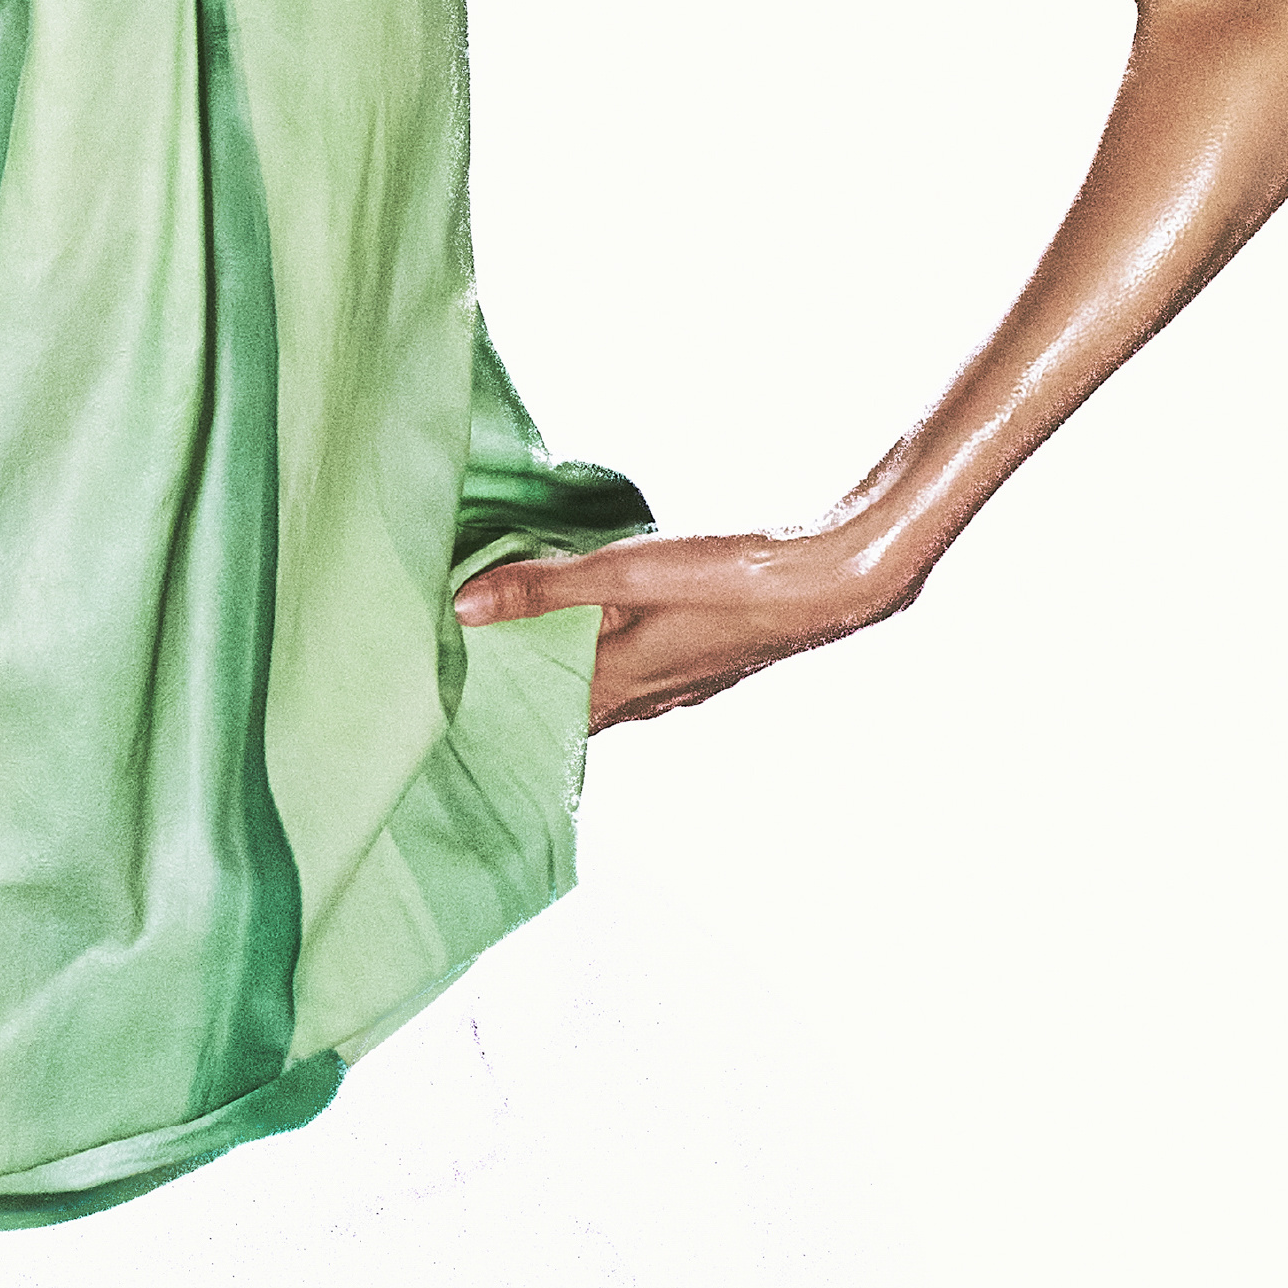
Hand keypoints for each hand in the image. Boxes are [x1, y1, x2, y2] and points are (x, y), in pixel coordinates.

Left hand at [454, 525, 913, 732]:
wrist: (834, 583)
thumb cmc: (735, 580)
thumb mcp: (627, 572)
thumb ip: (546, 586)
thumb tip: (464, 606)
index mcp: (620, 682)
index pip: (540, 716)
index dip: (498, 713)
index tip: (453, 709)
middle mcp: (649, 695)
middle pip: (572, 707)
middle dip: (529, 697)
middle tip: (477, 682)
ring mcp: (684, 681)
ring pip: (608, 690)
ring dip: (570, 677)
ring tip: (527, 657)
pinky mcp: (709, 658)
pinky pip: (642, 671)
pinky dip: (611, 659)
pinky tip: (609, 635)